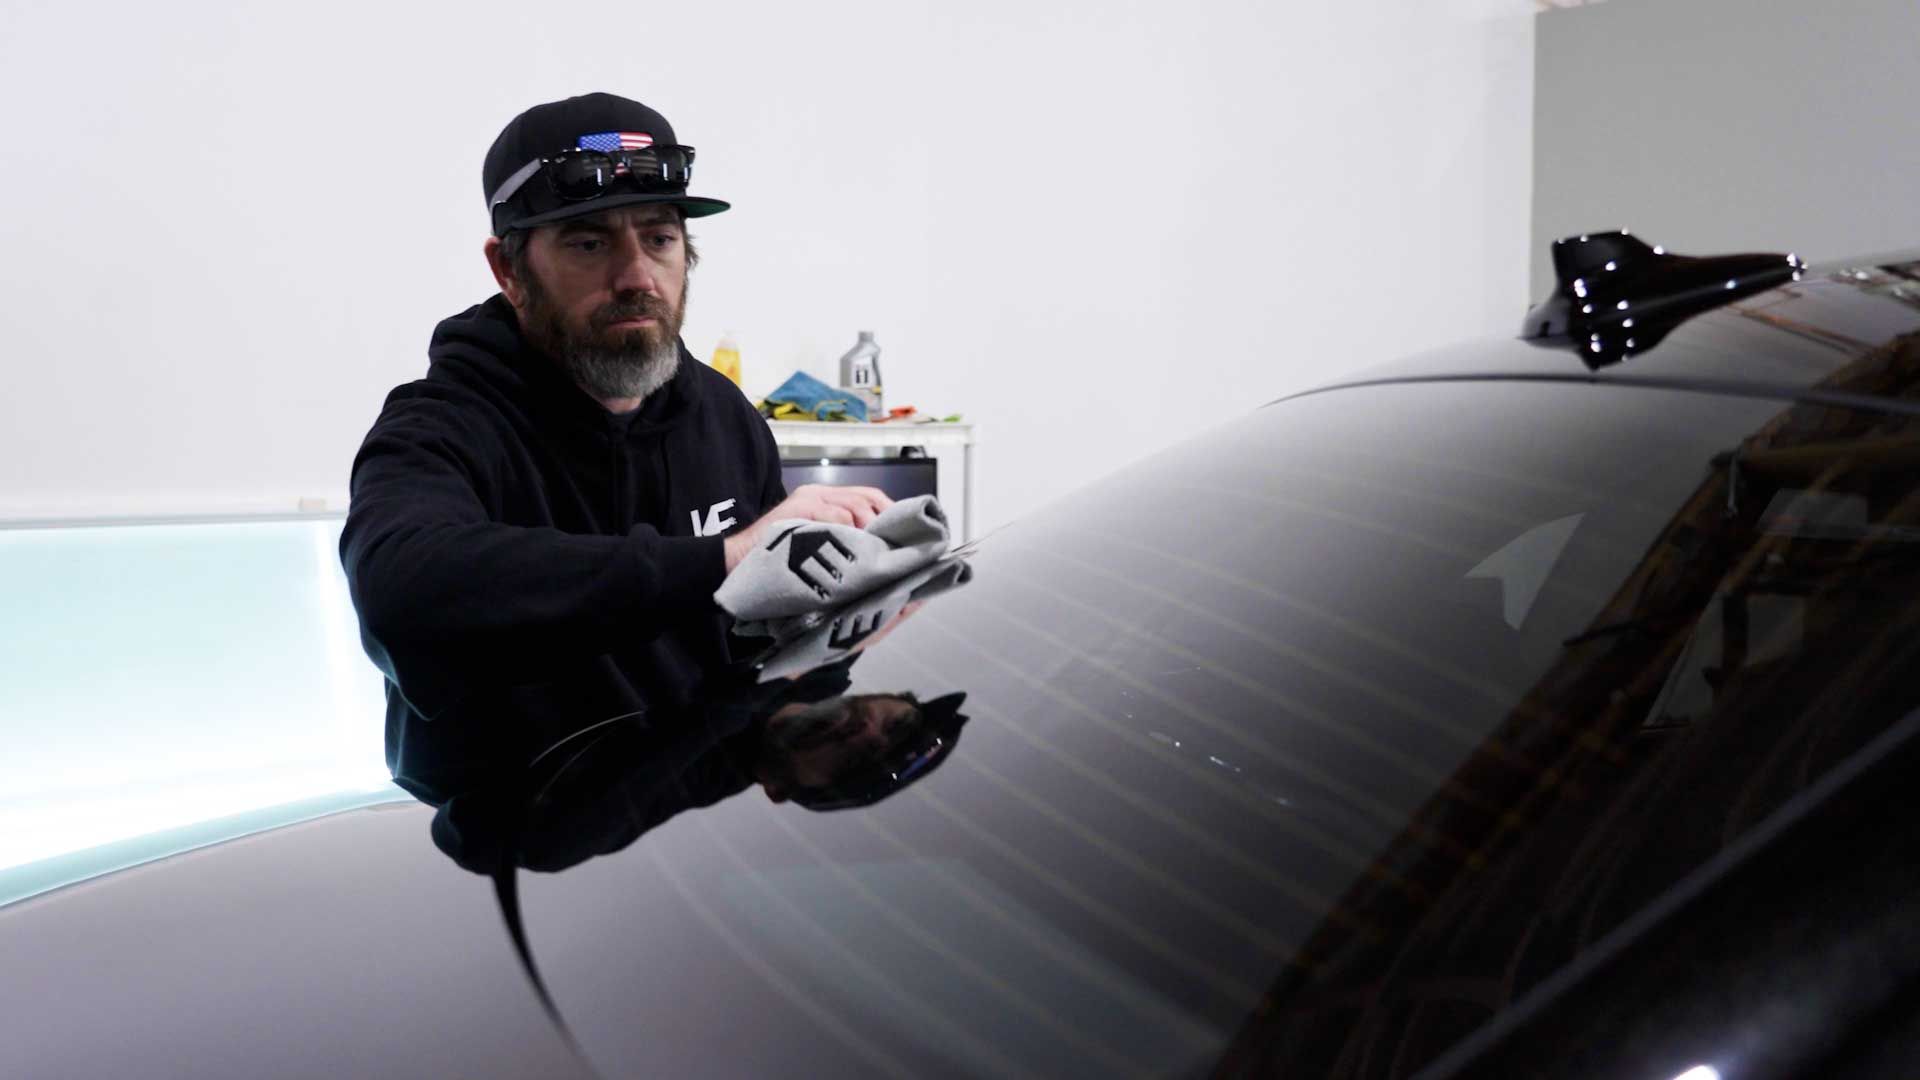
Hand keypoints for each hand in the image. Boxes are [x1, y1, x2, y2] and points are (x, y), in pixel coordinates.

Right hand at [724, 484, 893, 571]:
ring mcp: (809, 499)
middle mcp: (818, 493)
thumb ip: (841, 538)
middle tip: (895, 546)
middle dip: (886, 522)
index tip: (904, 535)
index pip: (868, 496)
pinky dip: (849, 535)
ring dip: (870, 532)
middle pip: (867, 498)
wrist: (737, 563)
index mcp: (823, 499)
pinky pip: (837, 517)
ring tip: (875, 553)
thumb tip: (878, 548)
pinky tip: (854, 553)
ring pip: (856, 507)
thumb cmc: (779, 561)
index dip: (889, 513)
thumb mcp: (815, 544)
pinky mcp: (800, 509)